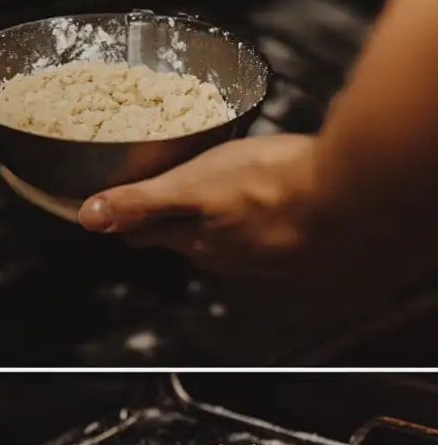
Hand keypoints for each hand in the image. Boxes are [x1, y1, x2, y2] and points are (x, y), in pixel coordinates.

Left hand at [77, 134, 325, 281]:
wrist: (354, 197)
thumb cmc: (274, 187)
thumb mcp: (193, 185)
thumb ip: (141, 202)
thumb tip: (90, 217)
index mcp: (197, 242)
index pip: (148, 234)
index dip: (132, 220)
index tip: (122, 215)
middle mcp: (229, 258)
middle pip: (189, 241)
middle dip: (177, 223)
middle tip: (172, 202)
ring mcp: (268, 258)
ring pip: (231, 241)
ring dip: (223, 223)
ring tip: (224, 201)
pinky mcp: (304, 250)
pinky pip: (272, 239)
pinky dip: (266, 223)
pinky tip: (277, 206)